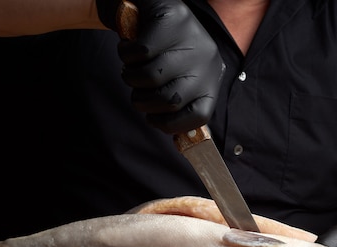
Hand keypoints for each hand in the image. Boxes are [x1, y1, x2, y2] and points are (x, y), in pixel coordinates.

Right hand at [97, 0, 224, 133]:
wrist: (146, 6)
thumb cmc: (159, 53)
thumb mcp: (175, 79)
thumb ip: (178, 106)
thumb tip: (180, 143)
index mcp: (211, 78)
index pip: (199, 116)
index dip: (171, 125)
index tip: (154, 119)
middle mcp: (207, 58)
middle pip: (171, 100)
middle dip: (143, 101)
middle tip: (137, 89)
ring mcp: (191, 37)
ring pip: (151, 76)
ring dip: (131, 77)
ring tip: (133, 67)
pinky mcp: (171, 20)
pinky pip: (139, 53)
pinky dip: (126, 55)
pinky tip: (130, 47)